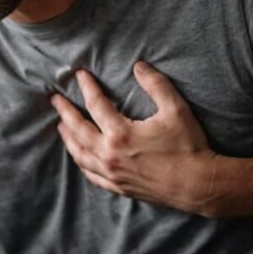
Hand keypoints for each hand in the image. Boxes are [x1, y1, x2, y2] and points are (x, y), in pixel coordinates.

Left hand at [51, 62, 217, 212]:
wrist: (197, 185)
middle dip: (64, 112)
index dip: (87, 87)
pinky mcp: (118, 187)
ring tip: (61, 126)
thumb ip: (156, 85)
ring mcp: (112, 174)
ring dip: (68, 138)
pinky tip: (79, 156)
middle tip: (55, 99)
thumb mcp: (176, 109)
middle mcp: (109, 155)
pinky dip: (81, 163)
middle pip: (78, 130)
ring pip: (79, 154)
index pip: (95, 104)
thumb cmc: (188, 146)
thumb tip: (139, 66)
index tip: (80, 75)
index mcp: (120, 133)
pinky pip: (91, 175)